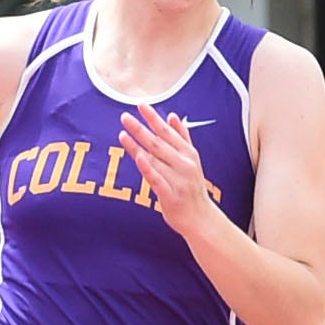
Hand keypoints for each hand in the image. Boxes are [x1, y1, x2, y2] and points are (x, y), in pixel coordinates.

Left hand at [120, 104, 221, 242]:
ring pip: (155, 160)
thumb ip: (182, 138)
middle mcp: (184, 165)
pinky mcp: (171, 196)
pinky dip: (148, 168)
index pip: (168, 132)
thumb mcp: (192, 160)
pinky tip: (138, 157)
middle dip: (141, 129)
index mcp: (189, 154)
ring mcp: (178, 180)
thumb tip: (173, 116)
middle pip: (159, 143)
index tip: (141, 105)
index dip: (154, 118)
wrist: (202, 219)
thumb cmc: (192, 189)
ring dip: (138, 146)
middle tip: (125, 116)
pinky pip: (157, 180)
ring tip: (123, 133)